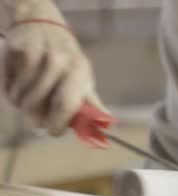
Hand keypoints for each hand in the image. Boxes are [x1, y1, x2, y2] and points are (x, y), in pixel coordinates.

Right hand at [2, 21, 103, 135]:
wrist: (41, 22)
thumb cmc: (66, 58)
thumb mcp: (83, 77)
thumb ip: (91, 103)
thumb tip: (107, 125)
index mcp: (79, 70)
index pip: (67, 105)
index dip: (59, 124)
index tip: (54, 131)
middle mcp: (59, 61)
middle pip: (40, 105)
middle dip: (38, 119)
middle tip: (38, 121)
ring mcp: (36, 55)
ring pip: (23, 98)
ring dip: (23, 106)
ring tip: (29, 101)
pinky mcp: (17, 51)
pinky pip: (10, 86)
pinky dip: (12, 93)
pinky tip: (19, 88)